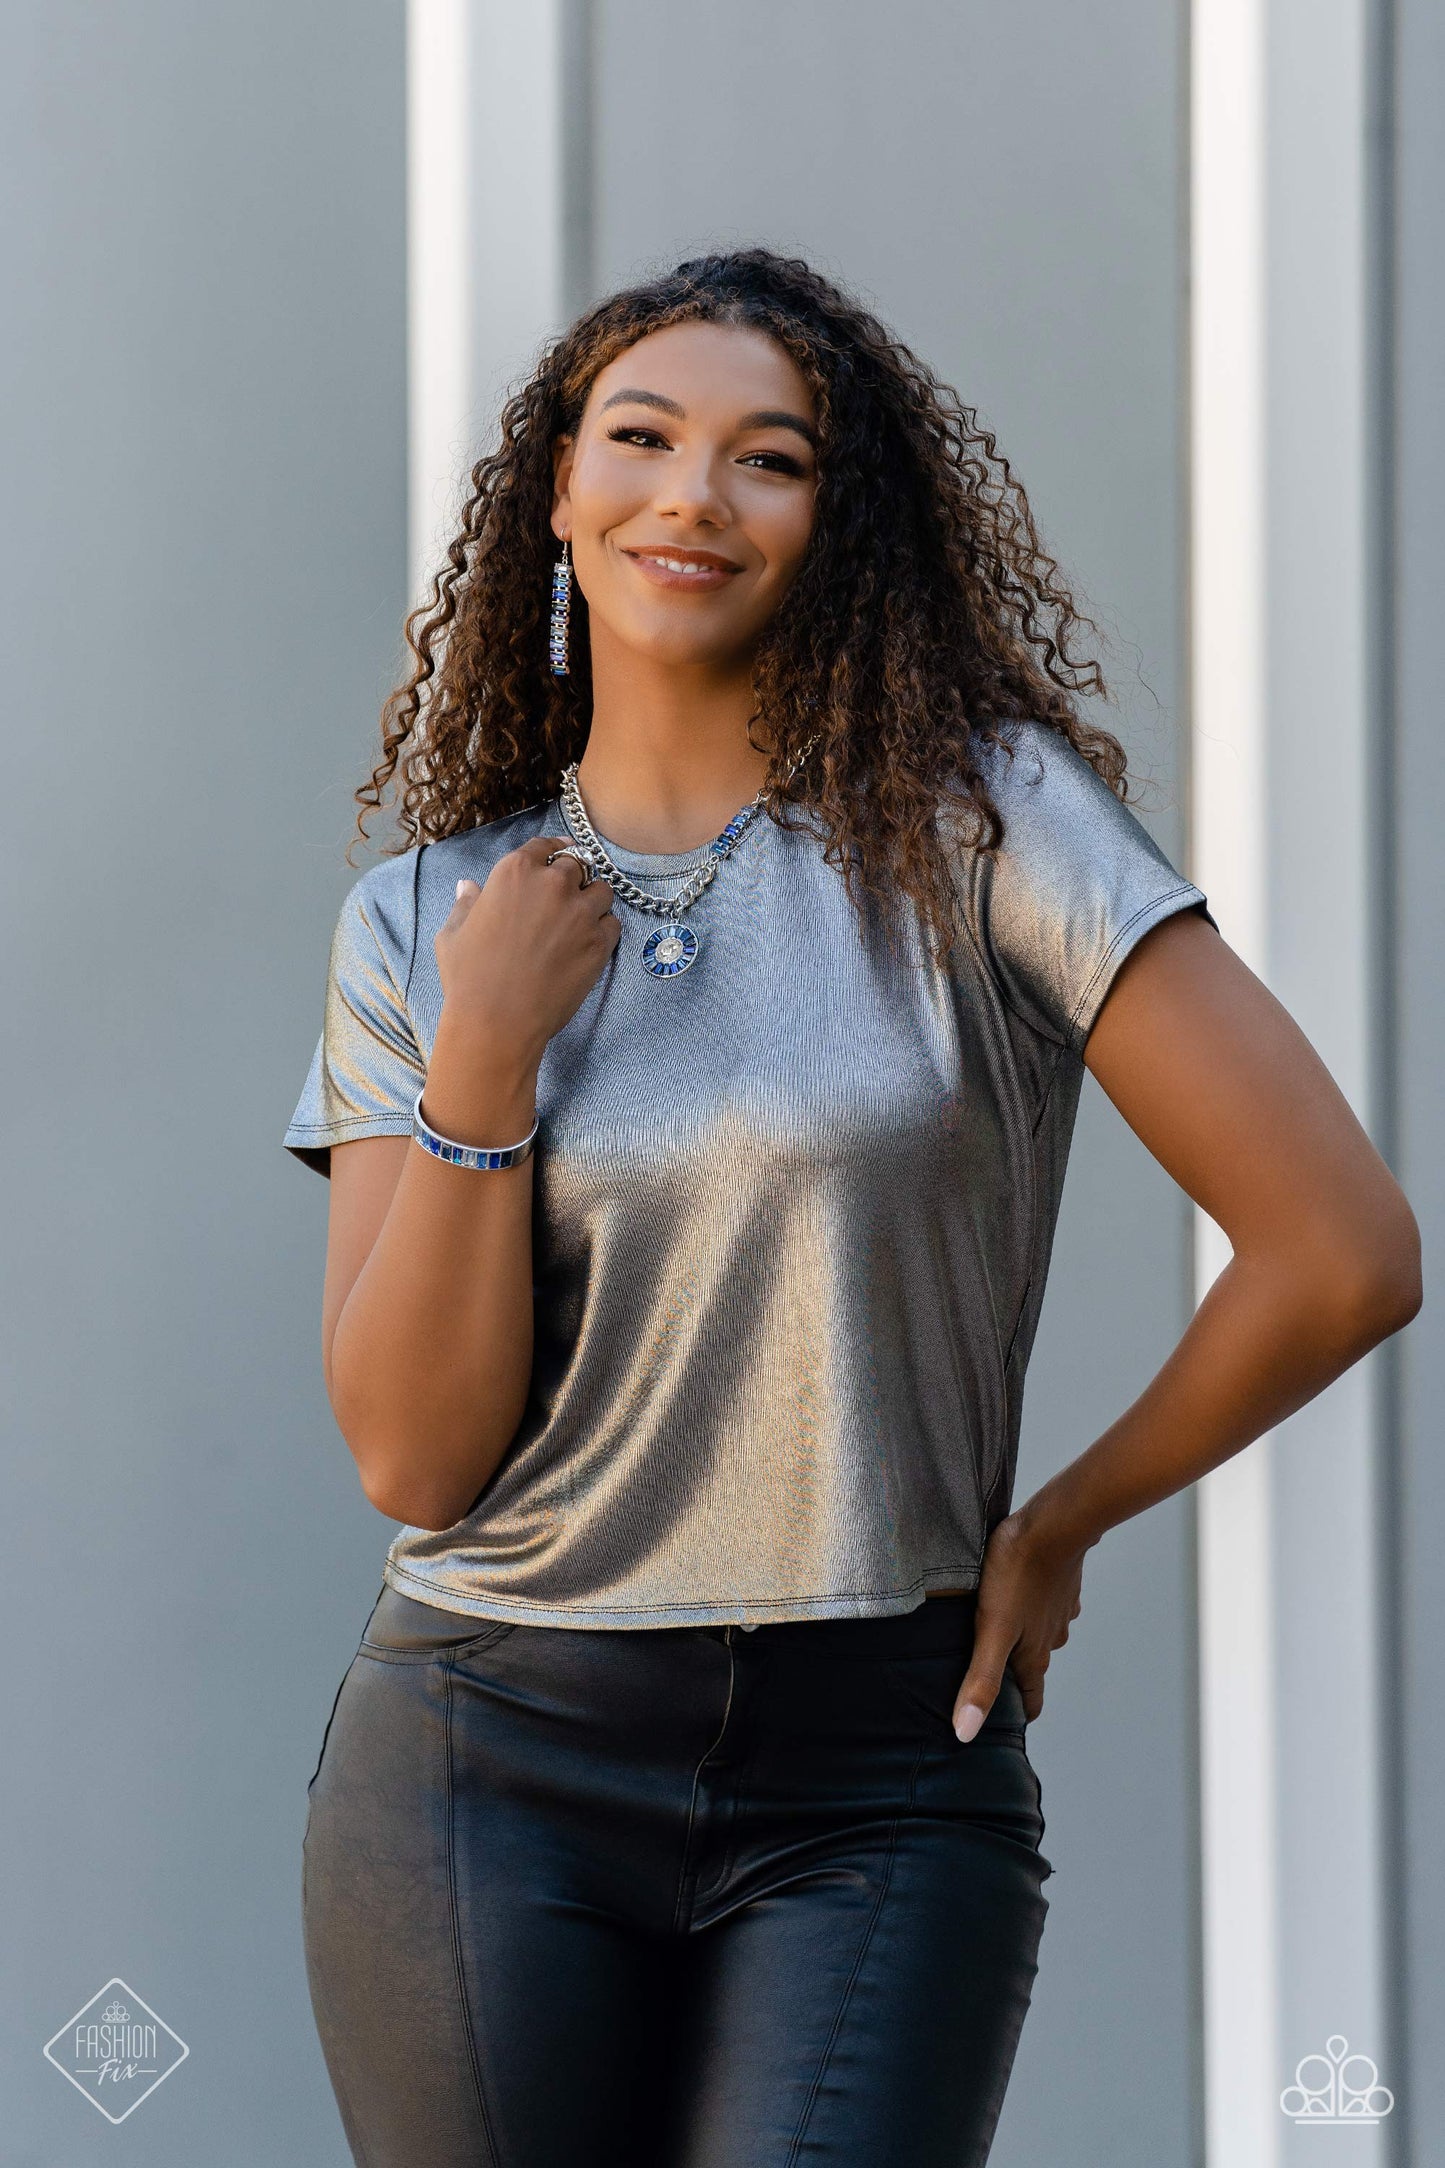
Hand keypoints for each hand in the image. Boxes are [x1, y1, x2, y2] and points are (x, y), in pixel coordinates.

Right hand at [434, 837, 620, 1068]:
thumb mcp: (454, 934)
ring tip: (580, 921)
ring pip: (602, 891)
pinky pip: (613, 923)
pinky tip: (588, 943)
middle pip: (577, 865)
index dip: (554, 850)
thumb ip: (466, 904)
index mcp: (515, 872)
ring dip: (593, 900)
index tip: (560, 854)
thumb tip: (468, 887)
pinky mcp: (600, 942)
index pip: (545, 845)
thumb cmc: (469, 978)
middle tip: (565, 899)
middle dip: (572, 878)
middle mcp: (552, 884)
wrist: (497, 1021)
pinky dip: (604, 929)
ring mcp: (580, 912)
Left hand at [950, 1506, 1087, 1740]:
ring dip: (1021, 1637)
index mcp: (1033, 1654)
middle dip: (1012, 1674)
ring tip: (995, 1629)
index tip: (999, 1725)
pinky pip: (1044, 1603)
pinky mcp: (1061, 1584)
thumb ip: (980, 1679)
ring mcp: (1059, 1610)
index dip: (1016, 1714)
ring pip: (1039, 1634)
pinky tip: (1015, 1593)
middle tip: (984, 1671)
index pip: (1031, 1699)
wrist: (1053, 1523)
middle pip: (1032, 1667)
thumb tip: (966, 1732)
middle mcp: (1050, 1637)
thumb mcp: (992, 1630)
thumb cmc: (1018, 1574)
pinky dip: (1030, 1606)